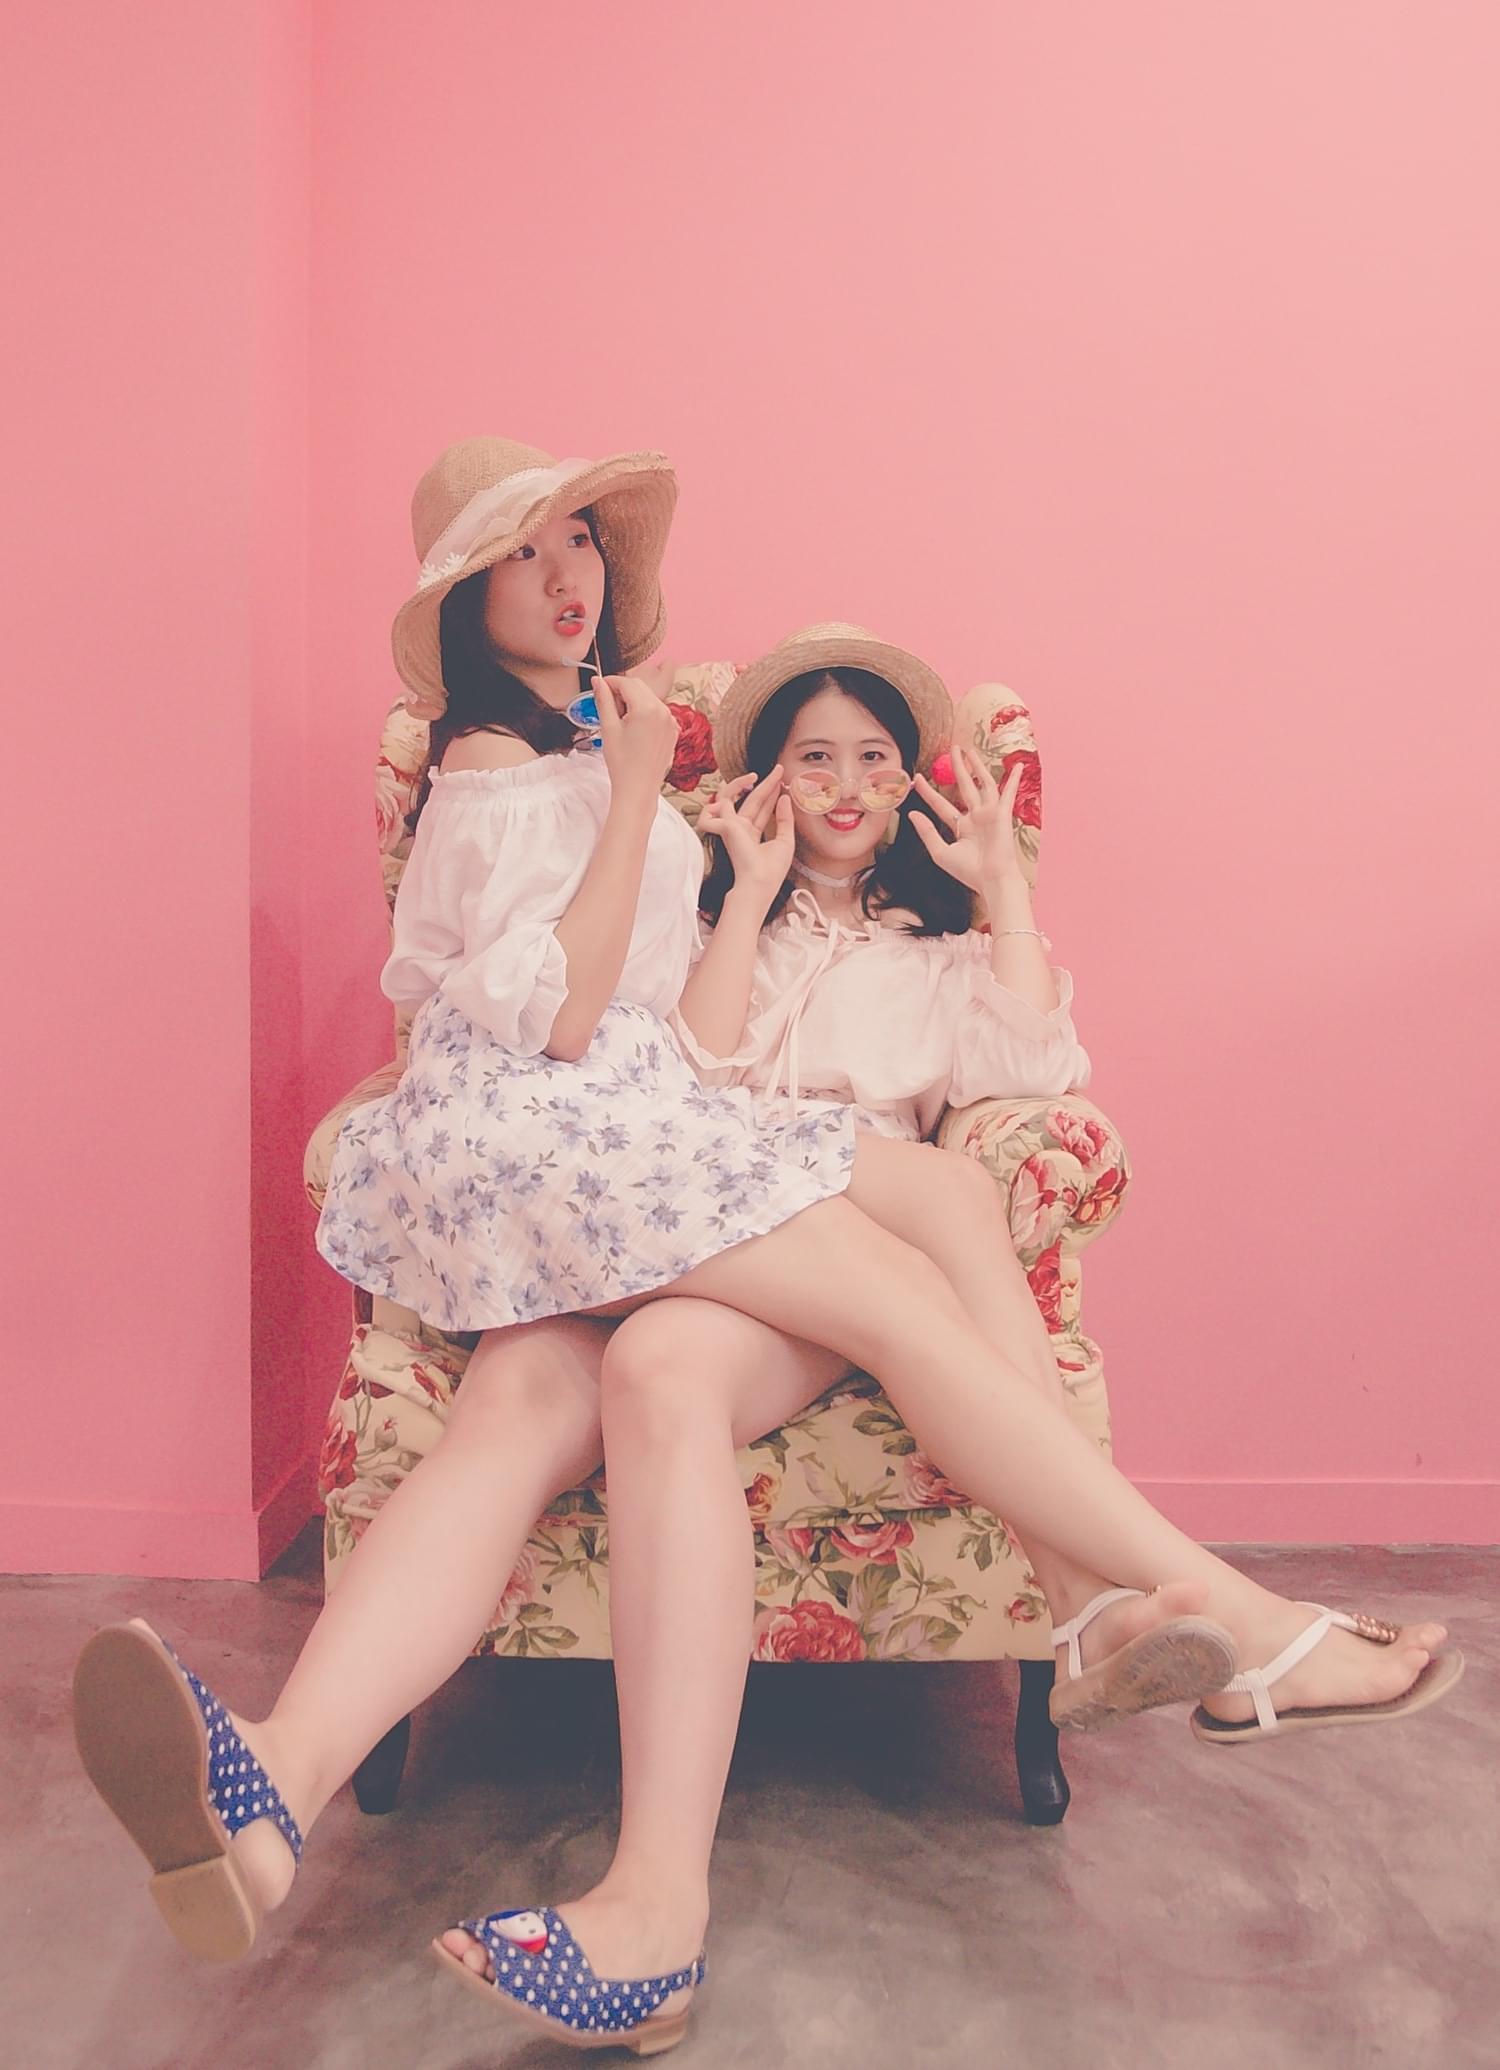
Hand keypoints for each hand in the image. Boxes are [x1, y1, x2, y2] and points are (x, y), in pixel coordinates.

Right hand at [595, 672, 679, 797]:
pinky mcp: (673, 731)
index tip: (599, 688)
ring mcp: (671, 721)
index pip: (626, 682)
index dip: (610, 682)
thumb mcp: (609, 728)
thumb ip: (603, 700)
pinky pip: (658, 712)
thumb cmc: (622, 763)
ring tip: (621, 722)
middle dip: (622, 691)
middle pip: (639, 687)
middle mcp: (663, 711)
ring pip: (649, 698)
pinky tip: (634, 730)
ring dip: (634, 701)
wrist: (638, 789)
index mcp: (647, 708)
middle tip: (609, 708)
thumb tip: (597, 681)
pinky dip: (645, 712)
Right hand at [698, 767, 793, 903]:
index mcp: (751, 835)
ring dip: (737, 784)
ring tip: (754, 776)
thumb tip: (785, 797)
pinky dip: (718, 801)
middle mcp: (738, 830)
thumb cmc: (771, 870)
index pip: (761, 809)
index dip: (771, 794)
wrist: (760, 882)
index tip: (782, 781)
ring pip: (726, 797)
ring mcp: (729, 828)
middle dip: (764, 784)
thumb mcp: (785, 840)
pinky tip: (730, 794)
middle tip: (778, 770)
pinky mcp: (725, 826)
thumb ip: (784, 818)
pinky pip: (712, 809)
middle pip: (750, 800)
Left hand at [910, 746, 1026, 891]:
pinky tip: (1018, 766)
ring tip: (969, 751)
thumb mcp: (940, 852)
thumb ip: (927, 832)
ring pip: (983, 784)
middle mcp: (975, 817)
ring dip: (977, 767)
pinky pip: (1008, 793)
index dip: (929, 792)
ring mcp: (989, 814)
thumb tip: (912, 814)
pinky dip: (1014, 780)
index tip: (917, 778)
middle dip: (958, 768)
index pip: (942, 805)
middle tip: (952, 749)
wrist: (990, 880)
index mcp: (961, 827)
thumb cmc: (968, 871)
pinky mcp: (1002, 814)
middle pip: (964, 787)